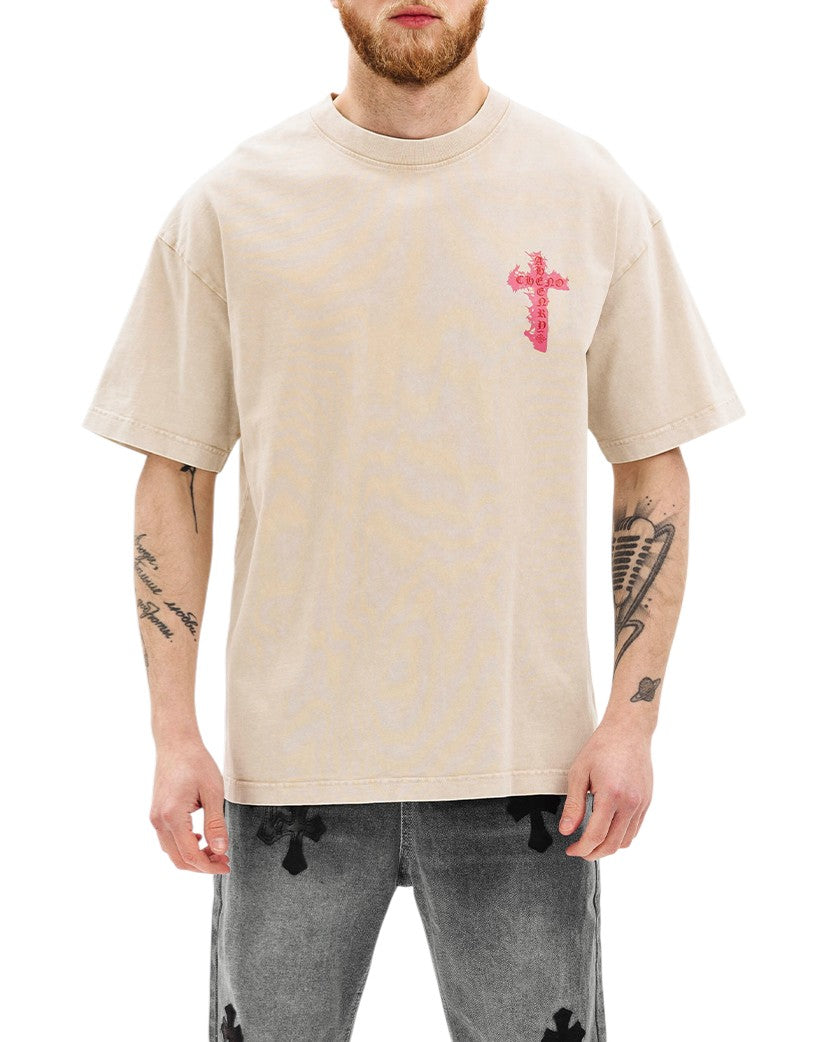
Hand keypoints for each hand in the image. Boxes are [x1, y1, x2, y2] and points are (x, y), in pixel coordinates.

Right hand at [149, 738, 230, 873]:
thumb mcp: (213, 791)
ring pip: (171, 852)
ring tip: (215, 850)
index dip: (209, 866)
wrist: (176, 743)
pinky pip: (168, 840)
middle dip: (201, 865)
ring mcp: (155, 818)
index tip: (226, 865)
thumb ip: (216, 823)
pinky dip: (184, 846)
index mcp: (172, 816)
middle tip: (223, 861)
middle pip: (178, 859)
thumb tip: (221, 850)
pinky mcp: (156, 813)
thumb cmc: (196, 762)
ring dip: (192, 856)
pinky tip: (200, 838)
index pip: (189, 855)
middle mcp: (158, 821)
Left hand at [557, 719, 652, 859]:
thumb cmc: (601, 748)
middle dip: (594, 853)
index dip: (581, 848)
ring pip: (626, 841)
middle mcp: (630, 803)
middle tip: (579, 851)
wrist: (628, 731)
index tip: (570, 850)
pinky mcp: (646, 802)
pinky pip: (635, 829)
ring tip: (592, 842)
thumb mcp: (579, 773)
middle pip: (612, 844)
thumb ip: (573, 805)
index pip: (596, 835)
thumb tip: (566, 830)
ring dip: (608, 847)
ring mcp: (641, 804)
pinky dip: (621, 836)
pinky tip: (608, 830)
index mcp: (611, 795)